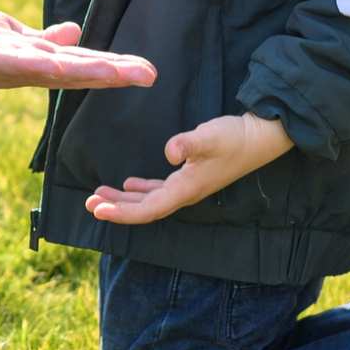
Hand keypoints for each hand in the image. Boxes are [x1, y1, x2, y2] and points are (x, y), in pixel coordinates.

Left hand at [0, 3, 154, 121]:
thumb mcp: (1, 36)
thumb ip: (38, 42)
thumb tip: (75, 35)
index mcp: (25, 61)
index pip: (75, 64)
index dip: (111, 67)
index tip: (148, 71)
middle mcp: (15, 67)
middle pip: (68, 70)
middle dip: (108, 72)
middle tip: (149, 75)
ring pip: (43, 68)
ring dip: (80, 70)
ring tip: (117, 71)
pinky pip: (3, 60)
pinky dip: (29, 63)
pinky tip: (55, 64)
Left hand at [85, 112, 293, 224]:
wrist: (261, 137)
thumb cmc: (235, 137)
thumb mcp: (210, 137)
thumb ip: (189, 143)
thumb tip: (169, 152)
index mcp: (186, 189)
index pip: (147, 209)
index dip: (121, 213)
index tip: (97, 210)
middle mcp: (185, 193)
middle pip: (144, 208)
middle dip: (116, 208)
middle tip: (89, 204)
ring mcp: (189, 186)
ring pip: (149, 200)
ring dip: (124, 200)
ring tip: (100, 195)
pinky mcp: (192, 176)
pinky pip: (160, 190)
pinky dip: (141, 190)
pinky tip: (129, 186)